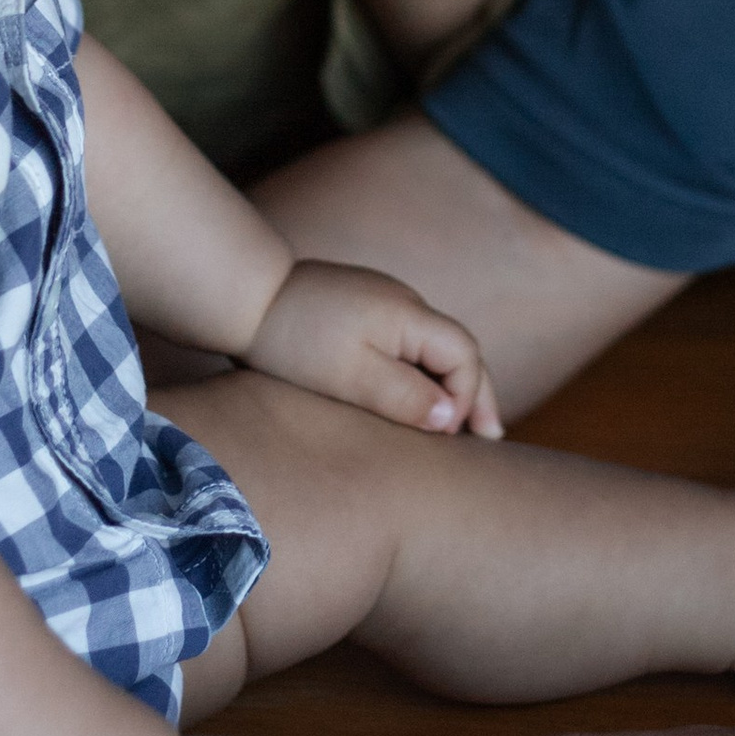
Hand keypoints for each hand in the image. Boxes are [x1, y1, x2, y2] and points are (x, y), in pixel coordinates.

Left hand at [243, 257, 505, 437]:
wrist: (244, 297)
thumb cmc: (294, 339)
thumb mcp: (350, 376)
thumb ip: (405, 397)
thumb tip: (452, 418)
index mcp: (409, 314)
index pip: (464, 355)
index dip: (469, 397)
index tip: (453, 437)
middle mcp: (405, 303)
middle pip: (458, 349)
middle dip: (476, 393)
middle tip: (490, 438)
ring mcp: (384, 303)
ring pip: (433, 348)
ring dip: (450, 385)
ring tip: (460, 428)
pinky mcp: (362, 312)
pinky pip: (408, 345)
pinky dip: (423, 374)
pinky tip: (417, 400)